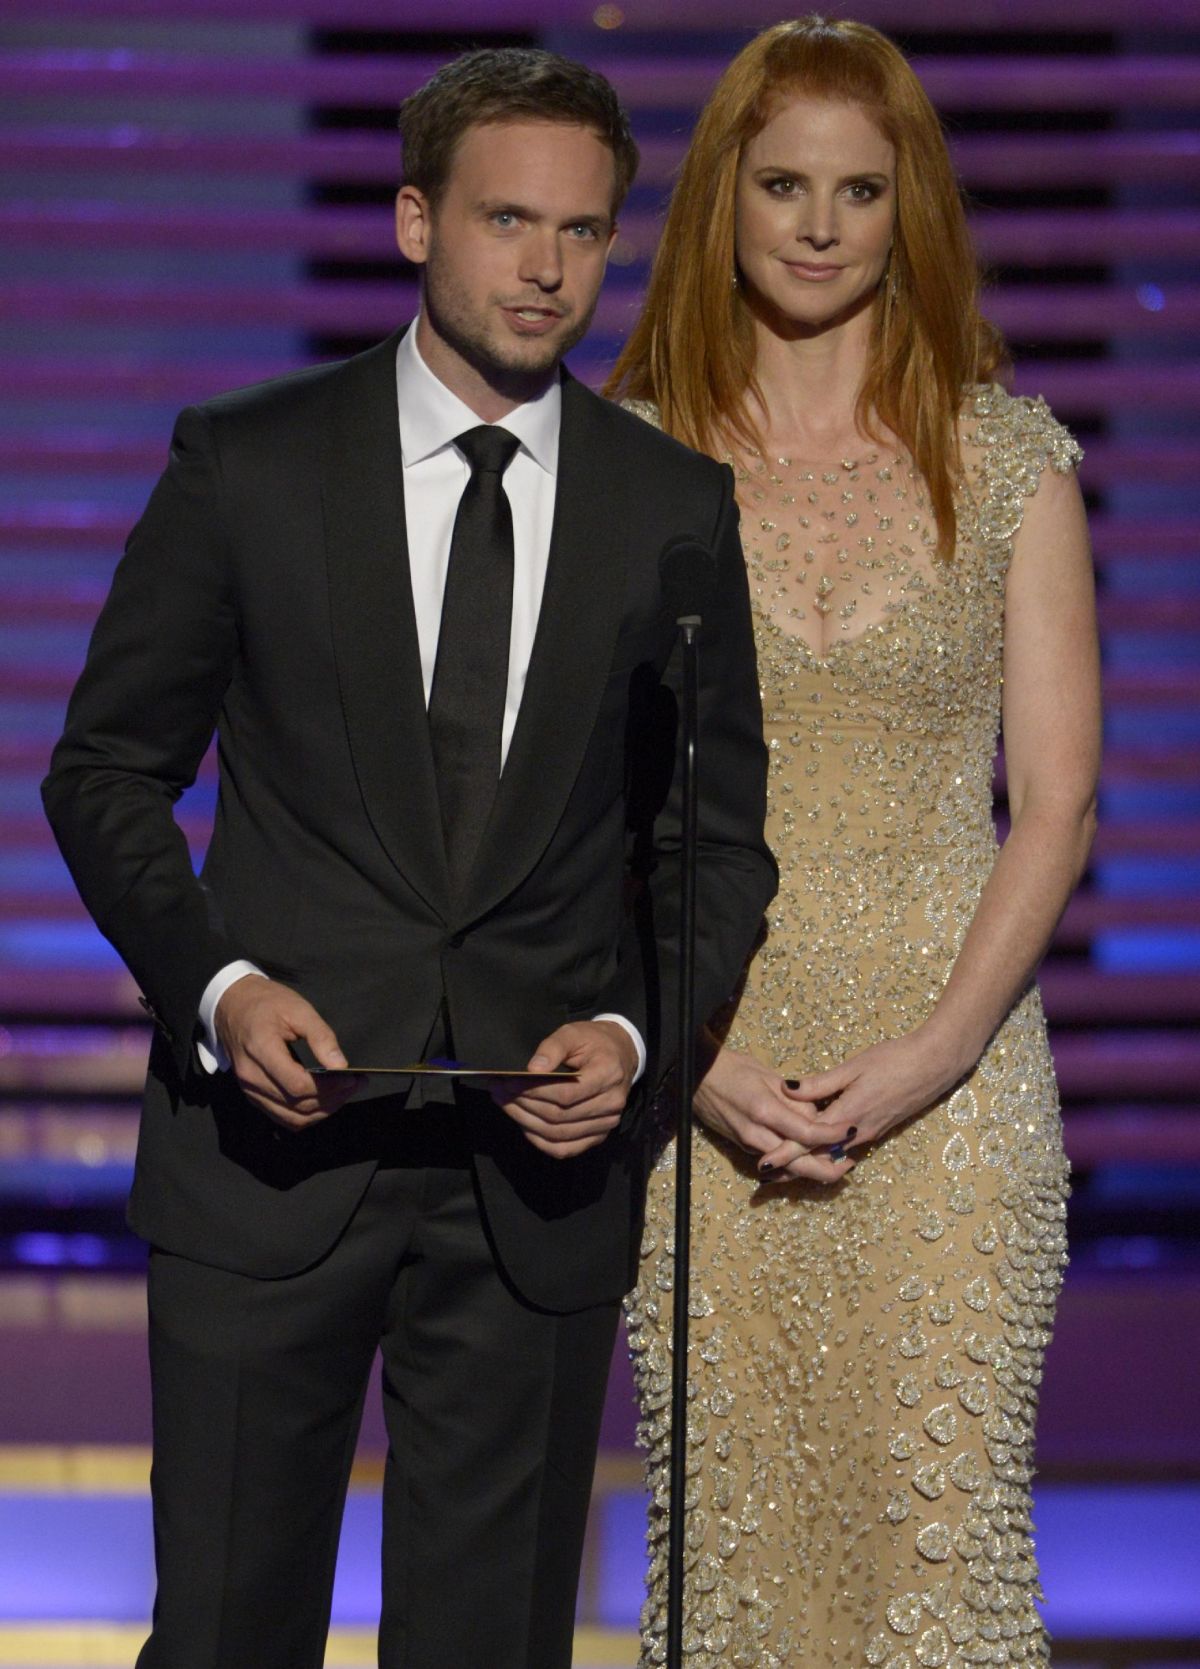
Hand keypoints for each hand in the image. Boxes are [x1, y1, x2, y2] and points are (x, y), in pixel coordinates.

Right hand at [215, 974, 363, 1130]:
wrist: (232, 1005)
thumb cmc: (266, 1003)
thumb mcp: (298, 1009)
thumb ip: (321, 1037)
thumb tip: (340, 1066)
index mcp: (261, 1051)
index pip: (298, 1085)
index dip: (329, 1087)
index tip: (352, 1078)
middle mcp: (252, 1077)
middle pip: (297, 1105)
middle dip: (332, 1099)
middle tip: (355, 1085)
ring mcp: (249, 1090)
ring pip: (291, 1118)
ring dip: (321, 1111)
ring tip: (343, 1094)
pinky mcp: (252, 1095)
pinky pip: (282, 1117)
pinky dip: (305, 1115)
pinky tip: (323, 1101)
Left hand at [489, 1020, 637, 1158]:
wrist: (621, 1055)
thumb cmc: (594, 1042)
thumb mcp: (573, 1033)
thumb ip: (553, 1048)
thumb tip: (532, 1070)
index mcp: (608, 1074)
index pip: (567, 1094)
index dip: (534, 1092)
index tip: (508, 1083)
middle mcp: (611, 1103)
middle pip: (560, 1116)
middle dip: (524, 1106)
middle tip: (499, 1092)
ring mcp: (606, 1123)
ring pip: (559, 1134)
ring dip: (527, 1123)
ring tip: (506, 1105)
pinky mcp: (598, 1135)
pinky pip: (566, 1148)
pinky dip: (541, 1142)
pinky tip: (524, 1125)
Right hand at [693, 1042, 850, 1184]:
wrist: (696, 1076)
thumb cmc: (733, 1068)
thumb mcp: (767, 1075)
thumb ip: (794, 1100)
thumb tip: (817, 1117)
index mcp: (765, 1111)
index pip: (806, 1131)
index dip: (832, 1134)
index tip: (852, 1130)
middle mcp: (757, 1134)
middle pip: (797, 1163)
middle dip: (826, 1170)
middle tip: (848, 1168)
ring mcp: (748, 1144)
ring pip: (785, 1166)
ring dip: (811, 1169)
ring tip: (837, 1165)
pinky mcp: (743, 1146)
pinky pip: (773, 1160)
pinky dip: (793, 1163)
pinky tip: (809, 1159)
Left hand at [762, 1026, 964, 1178]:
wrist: (934, 1064)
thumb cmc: (893, 1060)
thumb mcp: (852, 1067)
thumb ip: (819, 1084)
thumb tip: (786, 1089)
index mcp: (848, 1116)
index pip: (809, 1141)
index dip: (785, 1153)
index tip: (764, 1165)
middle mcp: (858, 1133)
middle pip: (819, 1156)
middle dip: (793, 1165)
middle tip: (765, 1172)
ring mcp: (869, 1135)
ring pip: (833, 1155)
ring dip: (809, 1161)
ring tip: (783, 1163)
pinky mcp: (877, 1131)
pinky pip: (846, 1149)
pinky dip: (827, 1152)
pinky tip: (814, 1146)